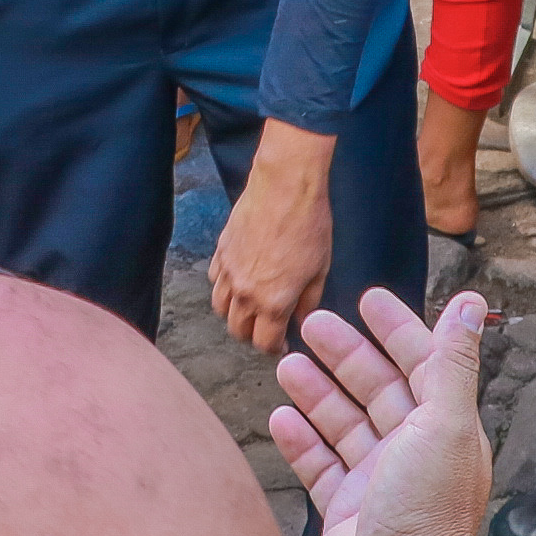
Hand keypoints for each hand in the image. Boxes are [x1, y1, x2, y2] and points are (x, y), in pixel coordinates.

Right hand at [209, 158, 335, 353]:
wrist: (285, 186)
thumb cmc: (309, 225)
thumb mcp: (320, 270)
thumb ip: (308, 302)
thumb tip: (301, 321)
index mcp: (273, 302)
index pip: (264, 344)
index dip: (275, 349)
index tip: (282, 345)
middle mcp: (245, 292)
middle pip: (238, 331)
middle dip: (253, 335)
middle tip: (268, 328)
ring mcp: (228, 272)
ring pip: (221, 309)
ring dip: (235, 314)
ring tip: (252, 308)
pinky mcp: (220, 252)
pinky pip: (215, 282)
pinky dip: (224, 289)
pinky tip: (240, 282)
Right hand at [270, 287, 492, 535]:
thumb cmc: (425, 512)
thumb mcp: (443, 423)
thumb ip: (453, 361)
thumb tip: (473, 305)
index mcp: (444, 430)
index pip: (422, 365)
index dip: (399, 330)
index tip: (369, 300)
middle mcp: (414, 453)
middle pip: (378, 390)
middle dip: (347, 355)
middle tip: (314, 325)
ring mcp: (378, 482)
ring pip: (344, 424)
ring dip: (318, 393)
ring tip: (287, 364)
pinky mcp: (346, 510)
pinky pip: (319, 464)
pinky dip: (301, 440)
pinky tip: (280, 417)